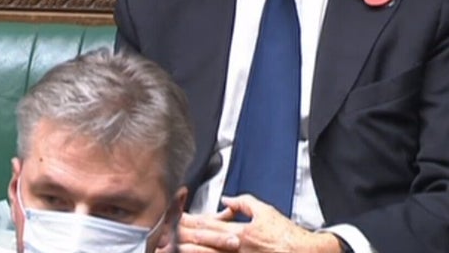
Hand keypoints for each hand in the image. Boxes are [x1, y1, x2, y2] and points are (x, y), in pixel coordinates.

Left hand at [176, 194, 342, 252]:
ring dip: (187, 252)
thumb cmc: (287, 235)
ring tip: (170, 249)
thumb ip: (243, 204)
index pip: (207, 224)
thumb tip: (227, 200)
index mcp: (239, 232)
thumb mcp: (265, 212)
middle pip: (201, 243)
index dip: (188, 221)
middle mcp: (234, 249)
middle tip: (162, 236)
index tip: (173, 219)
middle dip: (180, 239)